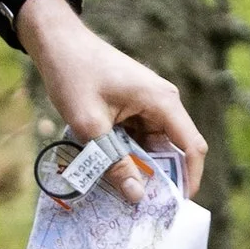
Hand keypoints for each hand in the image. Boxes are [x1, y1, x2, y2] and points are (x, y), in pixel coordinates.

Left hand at [17, 0, 205, 200]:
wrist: (57, 42)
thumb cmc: (74, 75)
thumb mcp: (90, 125)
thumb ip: (114, 162)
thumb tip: (137, 196)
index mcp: (162, 101)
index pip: (192, 147)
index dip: (190, 179)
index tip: (176, 206)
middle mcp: (163, 101)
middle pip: (175, 148)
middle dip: (162, 177)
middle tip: (141, 205)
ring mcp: (149, 102)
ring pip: (155, 145)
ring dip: (141, 166)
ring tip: (121, 190)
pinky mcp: (135, 104)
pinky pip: (140, 136)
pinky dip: (129, 152)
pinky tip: (111, 167)